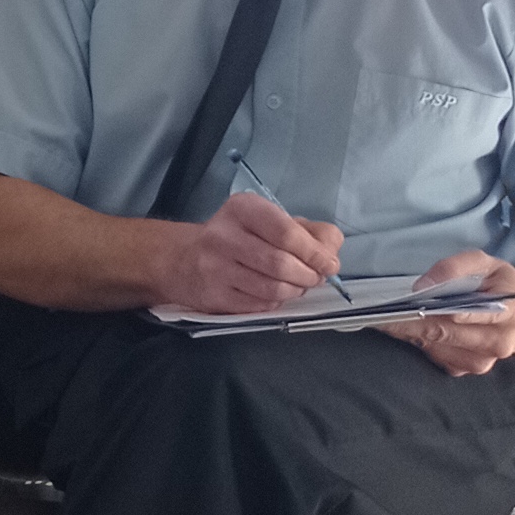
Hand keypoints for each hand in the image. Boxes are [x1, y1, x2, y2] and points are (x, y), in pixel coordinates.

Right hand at [157, 187, 344, 318]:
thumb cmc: (238, 238)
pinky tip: (273, 294)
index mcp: (242, 209)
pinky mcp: (212, 295)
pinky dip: (275, 302)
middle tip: (314, 278)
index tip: (329, 264)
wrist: (183, 260)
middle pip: (281, 263)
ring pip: (272, 288)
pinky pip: (259, 305)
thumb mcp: (269, 221)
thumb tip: (331, 252)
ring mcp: (214, 267)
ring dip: (294, 291)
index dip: (314, 252)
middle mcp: (223, 235)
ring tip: (296, 286)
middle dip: (308, 275)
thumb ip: (309, 231)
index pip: (286, 233)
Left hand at [392, 253, 514, 378]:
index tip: (401, 307)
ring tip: (391, 318)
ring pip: (436, 348)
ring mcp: (485, 361)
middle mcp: (499, 342)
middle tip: (378, 314)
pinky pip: (437, 359)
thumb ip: (456, 266)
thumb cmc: (503, 286)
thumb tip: (422, 286)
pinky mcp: (470, 370)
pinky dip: (421, 343)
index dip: (433, 313)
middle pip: (443, 334)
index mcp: (510, 312)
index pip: (468, 315)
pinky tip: (413, 329)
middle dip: (408, 324)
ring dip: (412, 334)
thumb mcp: (488, 263)